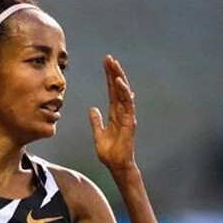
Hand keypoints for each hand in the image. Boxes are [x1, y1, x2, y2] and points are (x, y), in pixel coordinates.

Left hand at [88, 54, 137, 171]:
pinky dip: (124, 92)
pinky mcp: (129, 121)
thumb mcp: (98, 134)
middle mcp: (122, 112)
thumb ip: (96, 121)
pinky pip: (127, 104)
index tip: (105, 63)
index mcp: (114, 113)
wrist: (116, 164)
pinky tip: (119, 82)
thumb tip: (92, 109)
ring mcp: (127, 115)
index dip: (108, 77)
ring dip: (119, 78)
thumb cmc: (109, 152)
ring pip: (124, 93)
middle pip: (117, 88)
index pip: (111, 91)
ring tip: (114, 64)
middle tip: (109, 58)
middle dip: (113, 72)